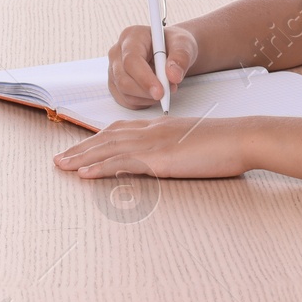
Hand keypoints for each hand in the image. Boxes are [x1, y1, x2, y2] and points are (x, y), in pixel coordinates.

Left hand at [54, 116, 252, 179]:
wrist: (242, 137)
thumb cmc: (227, 143)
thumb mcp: (196, 142)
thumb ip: (178, 148)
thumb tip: (171, 158)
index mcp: (160, 127)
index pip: (122, 130)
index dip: (99, 139)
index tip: (83, 147)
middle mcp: (152, 131)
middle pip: (108, 138)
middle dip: (82, 149)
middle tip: (60, 159)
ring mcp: (153, 144)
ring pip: (108, 149)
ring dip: (82, 158)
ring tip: (62, 166)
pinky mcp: (158, 158)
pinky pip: (121, 163)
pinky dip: (100, 168)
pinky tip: (84, 174)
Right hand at [108, 22, 198, 108]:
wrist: (170, 51)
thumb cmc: (174, 44)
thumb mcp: (184, 44)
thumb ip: (181, 57)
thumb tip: (173, 76)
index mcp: (131, 36)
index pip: (131, 60)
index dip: (145, 78)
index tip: (161, 91)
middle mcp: (117, 52)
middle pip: (123, 79)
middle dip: (146, 92)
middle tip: (167, 94)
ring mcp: (114, 69)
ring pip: (124, 93)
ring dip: (147, 98)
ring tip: (165, 89)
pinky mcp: (115, 84)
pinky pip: (125, 100)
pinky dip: (142, 102)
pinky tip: (154, 94)